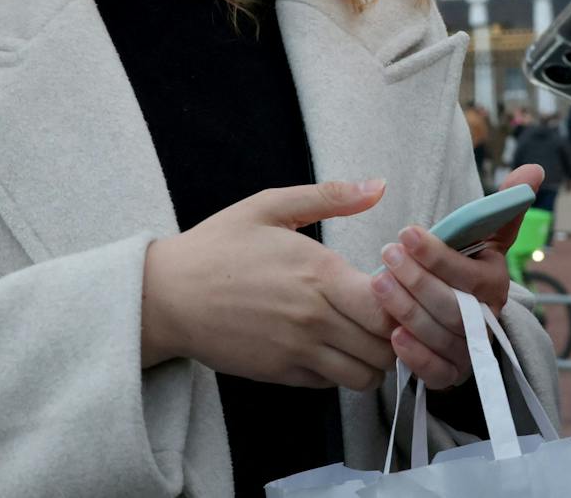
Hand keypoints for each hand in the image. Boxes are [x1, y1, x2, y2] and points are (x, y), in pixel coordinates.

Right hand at [142, 180, 396, 390]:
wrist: (167, 295)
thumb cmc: (218, 246)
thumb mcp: (269, 206)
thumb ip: (330, 196)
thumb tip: (378, 186)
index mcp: (319, 273)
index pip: (391, 305)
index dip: (402, 299)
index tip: (391, 286)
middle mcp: (315, 317)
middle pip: (387, 344)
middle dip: (396, 332)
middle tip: (384, 314)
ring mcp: (299, 350)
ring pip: (366, 374)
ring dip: (373, 358)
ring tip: (361, 334)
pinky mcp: (282, 374)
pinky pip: (333, 384)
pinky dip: (342, 371)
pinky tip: (331, 346)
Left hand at [368, 165, 543, 388]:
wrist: (462, 320)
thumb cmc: (464, 269)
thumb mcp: (484, 238)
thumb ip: (502, 207)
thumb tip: (534, 170)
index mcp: (495, 284)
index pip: (470, 274)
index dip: (438, 256)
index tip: (406, 232)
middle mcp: (487, 319)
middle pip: (454, 306)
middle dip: (418, 280)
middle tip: (386, 255)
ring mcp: (470, 350)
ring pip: (441, 336)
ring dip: (408, 310)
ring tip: (378, 284)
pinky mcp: (451, 374)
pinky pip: (436, 372)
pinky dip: (416, 356)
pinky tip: (393, 335)